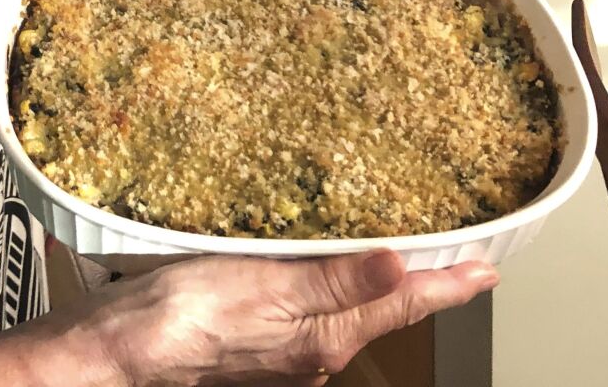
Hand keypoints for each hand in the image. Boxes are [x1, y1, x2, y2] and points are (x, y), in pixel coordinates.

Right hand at [81, 250, 496, 385]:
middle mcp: (315, 350)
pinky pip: (311, 310)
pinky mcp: (255, 341)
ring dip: (375, 282)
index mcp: (326, 335)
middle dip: (418, 283)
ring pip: (347, 311)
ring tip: (399, 253)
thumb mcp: (264, 287)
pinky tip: (323, 266)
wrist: (119, 353)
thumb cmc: (184, 316)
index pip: (403, 303)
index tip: (488, 270)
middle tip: (453, 254)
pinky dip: (332, 287)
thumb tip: (402, 263)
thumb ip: (334, 279)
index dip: (447, 283)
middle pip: (381, 310)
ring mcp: (285, 351)